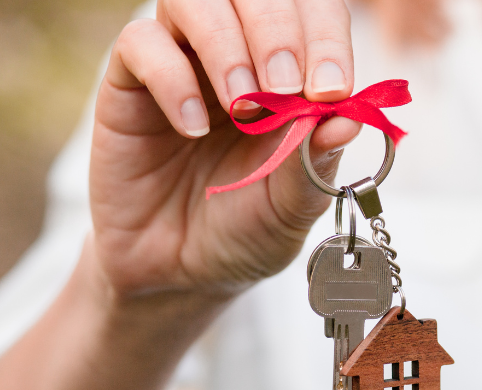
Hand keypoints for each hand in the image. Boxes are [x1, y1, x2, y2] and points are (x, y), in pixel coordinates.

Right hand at [90, 0, 360, 299]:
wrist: (180, 272)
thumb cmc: (244, 231)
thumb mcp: (292, 208)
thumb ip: (317, 162)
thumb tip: (350, 117)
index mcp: (291, 76)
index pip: (314, 13)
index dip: (325, 35)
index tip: (330, 88)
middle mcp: (239, 57)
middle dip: (278, 31)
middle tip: (285, 88)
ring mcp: (183, 65)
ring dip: (226, 44)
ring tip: (242, 106)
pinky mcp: (130, 85)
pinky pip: (141, 44)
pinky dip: (171, 79)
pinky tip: (193, 128)